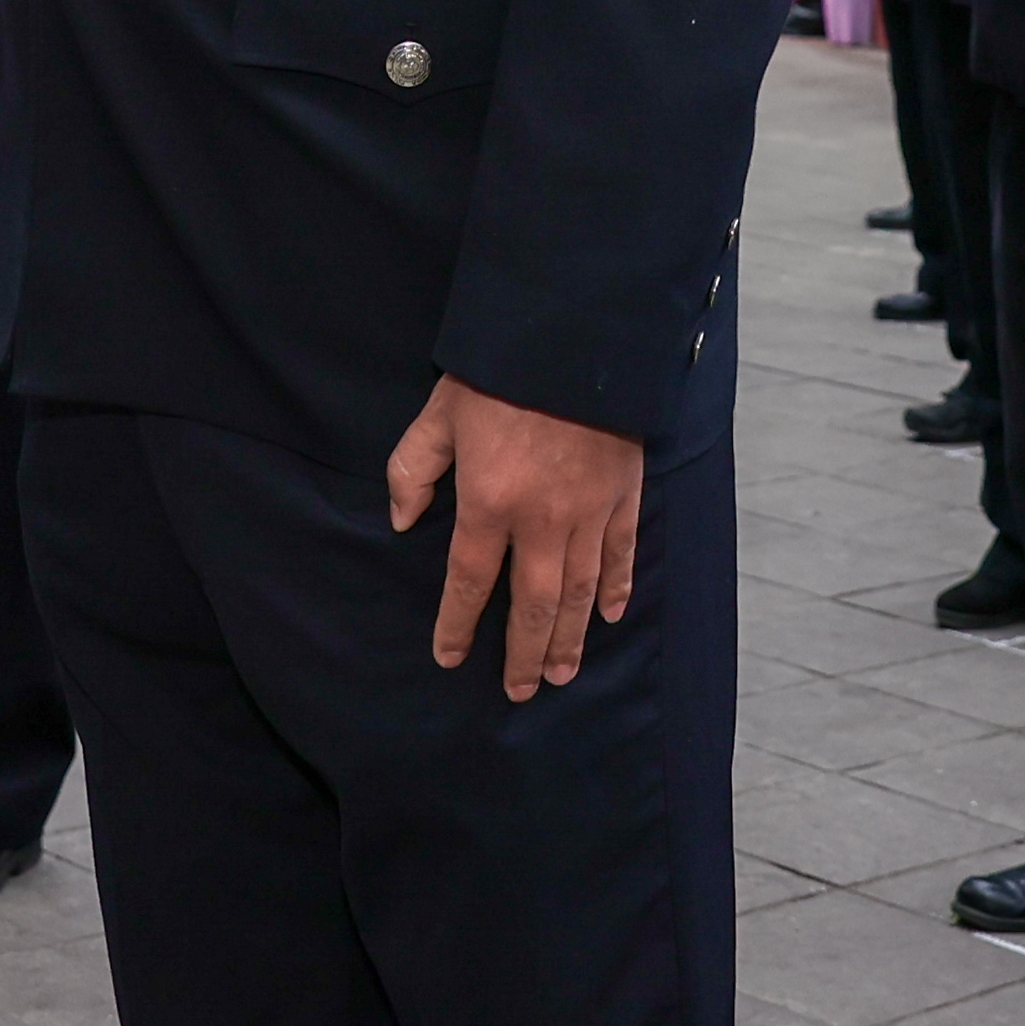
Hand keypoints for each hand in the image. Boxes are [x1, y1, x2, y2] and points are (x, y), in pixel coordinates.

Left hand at [386, 376, 646, 698]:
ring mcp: (589, 511)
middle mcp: (542, 521)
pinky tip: (610, 616)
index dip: (457, 625)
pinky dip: (616, 588)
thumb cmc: (496, 372)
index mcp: (489, 503)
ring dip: (569, 637)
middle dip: (524, 653)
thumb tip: (401, 521)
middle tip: (521, 691)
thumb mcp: (438, 414)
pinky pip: (620, 555)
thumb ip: (413, 470)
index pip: (469, 582)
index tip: (449, 657)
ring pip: (580, 593)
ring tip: (561, 673)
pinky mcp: (623, 494)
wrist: (574, 334)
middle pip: (533, 605)